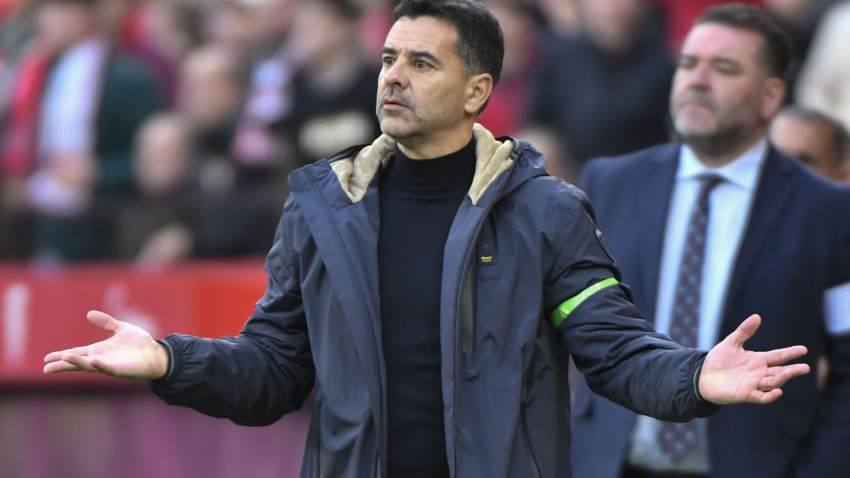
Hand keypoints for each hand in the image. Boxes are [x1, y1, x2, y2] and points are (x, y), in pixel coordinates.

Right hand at [43, 310, 168, 379]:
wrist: (156, 353)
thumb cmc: (139, 344)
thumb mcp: (120, 329)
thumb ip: (106, 323)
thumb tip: (89, 314)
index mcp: (99, 350)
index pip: (77, 353)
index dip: (62, 355)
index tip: (47, 358)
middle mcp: (101, 359)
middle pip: (78, 362)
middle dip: (63, 365)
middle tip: (47, 367)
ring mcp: (110, 365)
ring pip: (90, 365)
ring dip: (77, 363)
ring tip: (64, 359)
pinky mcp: (121, 370)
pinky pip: (109, 368)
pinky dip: (101, 365)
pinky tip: (93, 361)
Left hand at [699, 314, 809, 403]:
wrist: (703, 376)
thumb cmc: (718, 360)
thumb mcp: (731, 343)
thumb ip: (744, 332)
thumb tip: (757, 316)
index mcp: (758, 360)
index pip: (778, 356)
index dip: (790, 353)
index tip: (803, 349)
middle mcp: (759, 373)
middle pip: (780, 371)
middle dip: (793, 370)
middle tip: (805, 367)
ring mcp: (754, 384)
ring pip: (773, 382)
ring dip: (782, 378)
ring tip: (790, 372)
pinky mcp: (746, 394)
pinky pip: (761, 397)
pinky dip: (770, 395)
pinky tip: (778, 391)